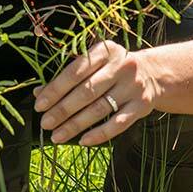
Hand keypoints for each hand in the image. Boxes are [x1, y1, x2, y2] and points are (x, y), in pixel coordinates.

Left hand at [34, 40, 159, 145]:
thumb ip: (68, 76)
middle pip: (87, 92)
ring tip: (57, 136)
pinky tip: (83, 141)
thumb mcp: (95, 64)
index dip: (56, 89)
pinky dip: (99, 134)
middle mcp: (122, 66)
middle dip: (63, 110)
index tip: (40, 105)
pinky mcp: (142, 105)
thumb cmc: (114, 68)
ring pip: (100, 109)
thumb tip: (39, 93)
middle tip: (45, 123)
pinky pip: (118, 123)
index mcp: (106, 51)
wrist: (153, 73)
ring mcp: (133, 86)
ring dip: (75, 125)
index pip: (76, 71)